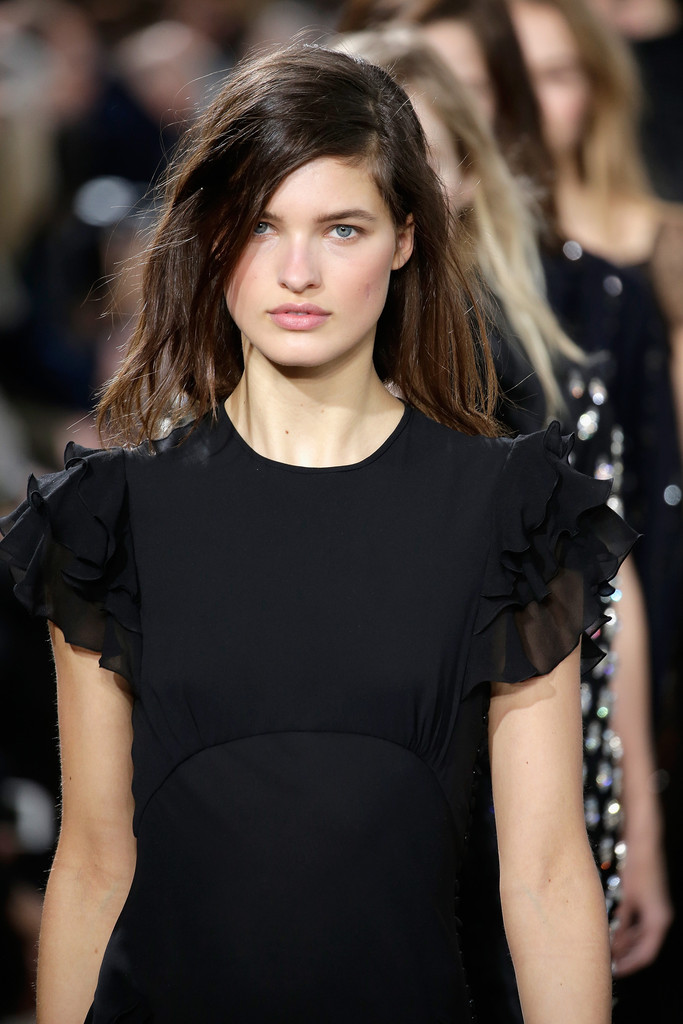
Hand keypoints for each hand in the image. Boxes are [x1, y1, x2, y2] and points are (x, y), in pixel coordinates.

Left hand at [610, 835, 672, 976]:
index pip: (646, 954)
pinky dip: (627, 927)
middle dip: (626, 954)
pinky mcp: (650, 899)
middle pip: (644, 945)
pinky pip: (639, 921)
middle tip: (607, 960)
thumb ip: (620, 922)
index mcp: (658, 920)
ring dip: (625, 941)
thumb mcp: (624, 897)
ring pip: (641, 933)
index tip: (614, 971)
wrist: (643, 841)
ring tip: (606, 946)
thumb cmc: (635, 867)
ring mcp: (656, 907)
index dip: (630, 964)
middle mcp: (660, 916)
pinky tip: (611, 928)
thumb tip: (611, 941)